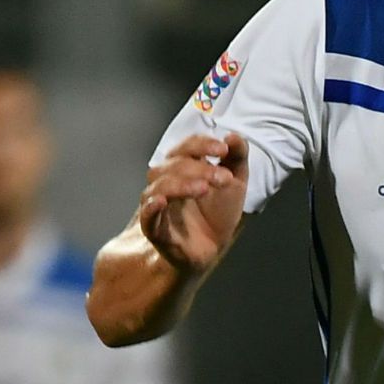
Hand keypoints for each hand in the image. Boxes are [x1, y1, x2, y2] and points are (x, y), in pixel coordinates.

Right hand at [140, 133, 249, 271]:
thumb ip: (237, 157)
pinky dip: (151, 207)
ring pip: (158, 185)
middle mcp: (167, 181)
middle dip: (200, 168)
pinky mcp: (155, 228)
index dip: (203, 144)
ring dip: (181, 184)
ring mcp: (160, 204)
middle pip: (173, 164)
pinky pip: (147, 215)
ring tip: (204, 189)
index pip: (187, 146)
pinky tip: (162, 202)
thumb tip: (233, 136)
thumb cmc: (218, 211)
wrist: (212, 248)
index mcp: (185, 167)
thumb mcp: (236, 182)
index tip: (223, 150)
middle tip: (223, 178)